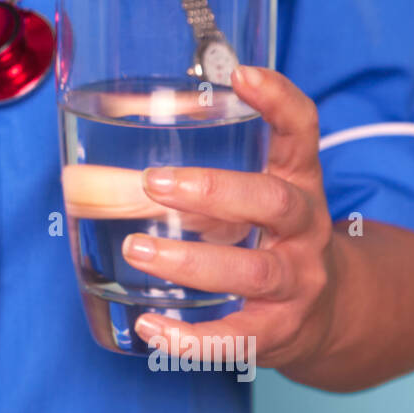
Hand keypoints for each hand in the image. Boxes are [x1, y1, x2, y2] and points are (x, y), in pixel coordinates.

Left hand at [123, 66, 338, 368]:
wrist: (333, 314)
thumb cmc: (268, 241)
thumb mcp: (247, 200)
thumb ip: (186, 184)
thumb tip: (80, 179)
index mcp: (298, 182)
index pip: (302, 130)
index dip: (278, 100)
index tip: (241, 73)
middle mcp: (305, 229)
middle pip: (274, 202)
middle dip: (215, 191)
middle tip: (155, 183)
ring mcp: (297, 282)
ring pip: (252, 272)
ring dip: (190, 261)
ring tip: (137, 249)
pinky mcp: (279, 332)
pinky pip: (237, 337)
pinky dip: (192, 339)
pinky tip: (151, 329)